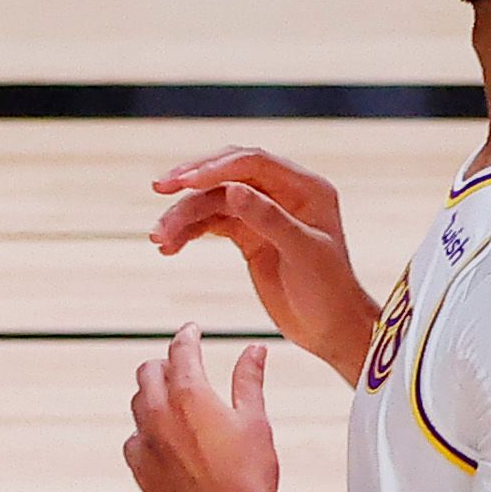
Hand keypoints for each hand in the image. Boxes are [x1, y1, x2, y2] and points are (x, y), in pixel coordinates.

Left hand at [124, 324, 287, 491]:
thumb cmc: (252, 477)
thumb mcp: (256, 422)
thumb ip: (249, 380)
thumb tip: (254, 349)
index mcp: (190, 395)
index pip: (180, 350)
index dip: (186, 336)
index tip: (191, 330)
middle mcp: (159, 413)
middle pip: (149, 371)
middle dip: (166, 365)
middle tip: (183, 369)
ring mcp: (144, 441)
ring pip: (139, 403)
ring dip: (154, 396)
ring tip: (177, 404)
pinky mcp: (138, 468)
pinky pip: (134, 439)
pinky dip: (147, 433)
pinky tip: (165, 441)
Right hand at [152, 147, 378, 377]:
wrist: (332, 329)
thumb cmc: (330, 292)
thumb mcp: (303, 253)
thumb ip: (269, 219)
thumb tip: (232, 189)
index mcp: (305, 188)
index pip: (253, 162)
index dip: (216, 166)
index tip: (184, 181)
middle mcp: (282, 194)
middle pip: (227, 173)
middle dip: (191, 182)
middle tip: (160, 188)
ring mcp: (263, 213)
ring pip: (213, 201)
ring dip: (183, 215)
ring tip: (158, 238)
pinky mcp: (248, 235)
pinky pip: (211, 223)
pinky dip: (188, 233)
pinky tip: (169, 247)